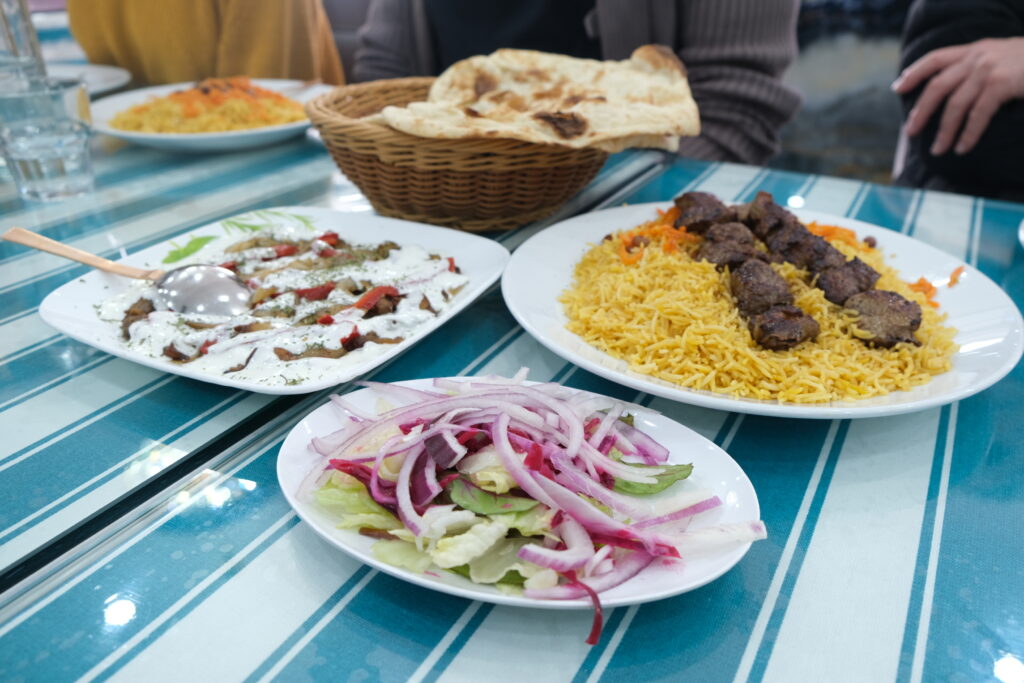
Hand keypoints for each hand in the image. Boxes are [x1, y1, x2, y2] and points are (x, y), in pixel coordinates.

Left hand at [892, 37, 1023, 155]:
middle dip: (920, 111)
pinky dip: (968, 134)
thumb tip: (953, 93)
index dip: (914, 72)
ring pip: (955, 105)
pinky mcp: (1002, 84)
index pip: (936, 58)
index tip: (897, 88)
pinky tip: (963, 147)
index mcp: (975, 49)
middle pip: (937, 86)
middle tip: (910, 131)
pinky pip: (977, 114)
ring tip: (937, 149)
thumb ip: (977, 68)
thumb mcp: (1001, 57)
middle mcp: (978, 56)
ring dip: (944, 131)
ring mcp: (989, 69)